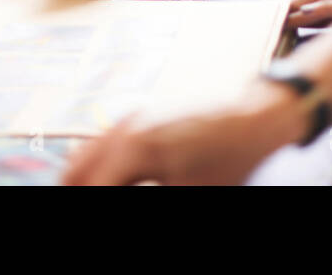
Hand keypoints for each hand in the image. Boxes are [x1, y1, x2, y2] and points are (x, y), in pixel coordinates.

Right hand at [62, 86, 289, 184]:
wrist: (256, 118)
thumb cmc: (229, 160)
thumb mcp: (186, 194)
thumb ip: (142, 198)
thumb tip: (121, 192)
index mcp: (133, 147)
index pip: (92, 187)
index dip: (87, 202)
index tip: (83, 213)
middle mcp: (124, 127)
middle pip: (74, 172)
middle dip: (80, 189)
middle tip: (85, 204)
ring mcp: (131, 118)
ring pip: (85, 157)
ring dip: (89, 180)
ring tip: (107, 193)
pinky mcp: (141, 119)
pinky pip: (104, 146)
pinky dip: (102, 169)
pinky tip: (123, 185)